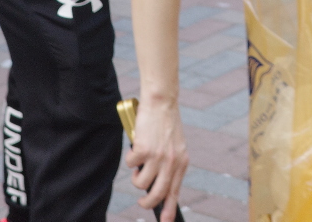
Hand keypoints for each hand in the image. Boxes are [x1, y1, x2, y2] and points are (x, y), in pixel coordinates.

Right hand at [127, 95, 187, 215]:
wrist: (162, 102)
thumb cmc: (167, 125)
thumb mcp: (176, 147)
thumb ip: (170, 166)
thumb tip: (156, 188)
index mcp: (182, 162)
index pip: (175, 192)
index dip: (169, 210)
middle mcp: (171, 161)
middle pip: (157, 194)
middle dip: (147, 203)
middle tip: (142, 201)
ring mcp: (157, 156)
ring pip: (140, 182)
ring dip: (136, 177)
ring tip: (140, 165)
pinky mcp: (143, 150)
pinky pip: (130, 164)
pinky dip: (130, 158)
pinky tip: (137, 146)